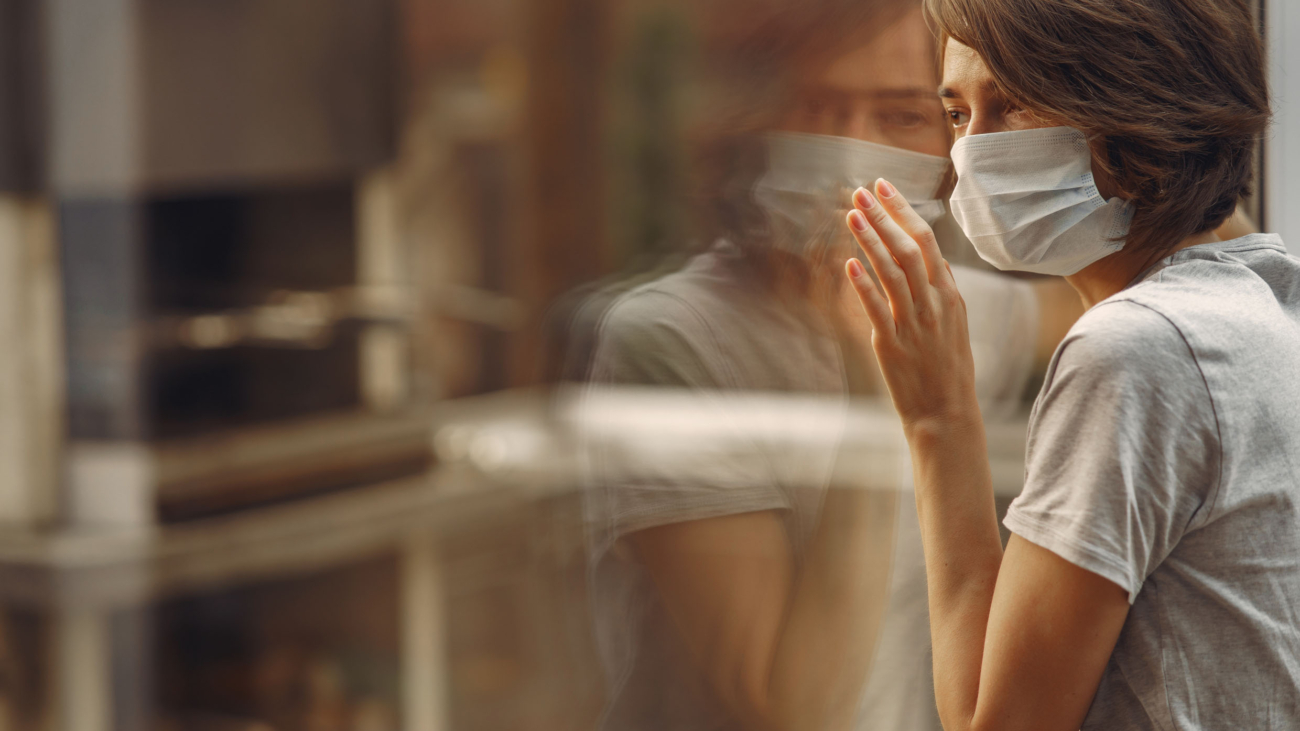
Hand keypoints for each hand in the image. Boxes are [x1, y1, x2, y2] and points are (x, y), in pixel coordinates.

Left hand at [843, 180, 979, 431]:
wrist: (948, 414)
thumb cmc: (948, 370)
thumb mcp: (954, 325)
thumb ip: (942, 292)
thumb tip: (932, 262)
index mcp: (950, 295)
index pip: (928, 241)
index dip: (904, 211)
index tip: (884, 187)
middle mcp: (934, 304)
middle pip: (910, 248)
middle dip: (885, 216)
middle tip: (862, 191)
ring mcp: (914, 323)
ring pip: (893, 271)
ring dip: (871, 240)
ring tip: (852, 215)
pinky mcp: (893, 344)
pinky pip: (877, 308)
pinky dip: (863, 284)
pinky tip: (849, 263)